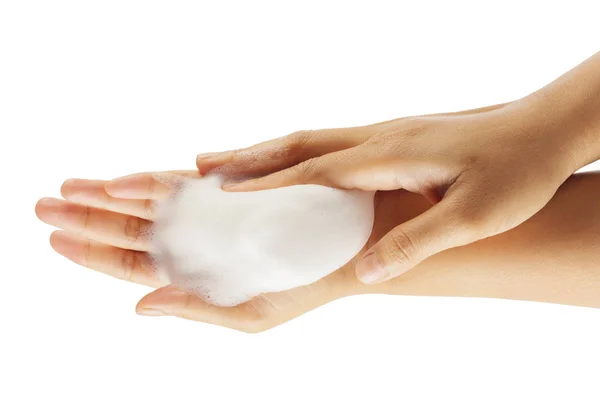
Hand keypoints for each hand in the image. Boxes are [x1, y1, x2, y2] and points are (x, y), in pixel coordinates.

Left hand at [36, 171, 418, 331]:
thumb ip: (196, 308)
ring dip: (107, 196)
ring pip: (148, 203)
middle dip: (86, 219)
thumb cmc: (304, 285)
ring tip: (67, 188)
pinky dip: (149, 183)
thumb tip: (141, 306)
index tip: (54, 241)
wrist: (346, 247)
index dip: (92, 254)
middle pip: (130, 230)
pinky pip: (181, 185)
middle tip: (41, 206)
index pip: (134, 265)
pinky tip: (119, 183)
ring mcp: (211, 211)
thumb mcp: (251, 313)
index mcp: (198, 273)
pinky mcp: (228, 188)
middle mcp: (198, 239)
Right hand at [197, 100, 579, 283]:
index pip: (312, 171)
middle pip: (298, 145)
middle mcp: (377, 138)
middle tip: (202, 164)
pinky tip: (293, 165)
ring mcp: (385, 133)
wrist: (544, 129)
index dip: (266, 184)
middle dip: (248, 157)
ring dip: (267, 151)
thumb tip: (367, 272)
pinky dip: (297, 153)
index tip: (223, 193)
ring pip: (311, 140)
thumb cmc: (516, 170)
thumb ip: (417, 242)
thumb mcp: (473, 217)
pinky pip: (330, 144)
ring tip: (231, 162)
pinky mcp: (396, 136)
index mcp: (388, 156)